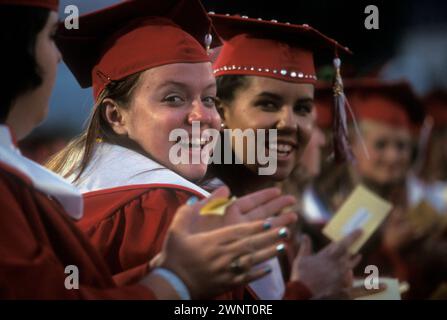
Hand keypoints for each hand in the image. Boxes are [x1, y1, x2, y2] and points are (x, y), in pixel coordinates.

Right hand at [148, 195, 296, 298]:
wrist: (171, 284)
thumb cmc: (174, 255)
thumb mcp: (177, 229)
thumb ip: (192, 210)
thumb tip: (215, 194)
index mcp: (214, 240)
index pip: (241, 231)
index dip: (258, 226)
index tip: (272, 220)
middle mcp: (225, 254)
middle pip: (252, 243)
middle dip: (270, 235)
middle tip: (286, 229)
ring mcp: (227, 270)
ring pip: (254, 260)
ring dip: (270, 252)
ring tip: (284, 245)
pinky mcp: (227, 283)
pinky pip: (247, 278)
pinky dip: (259, 273)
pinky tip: (270, 269)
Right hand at [290, 231, 361, 298]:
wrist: (303, 293)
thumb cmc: (301, 276)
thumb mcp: (301, 259)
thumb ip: (305, 246)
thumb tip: (305, 235)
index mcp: (327, 256)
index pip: (343, 243)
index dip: (353, 236)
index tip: (360, 230)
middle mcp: (337, 264)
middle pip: (349, 253)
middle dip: (354, 246)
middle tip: (360, 238)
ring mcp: (341, 276)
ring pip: (352, 265)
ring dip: (354, 259)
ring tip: (358, 255)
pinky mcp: (343, 286)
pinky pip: (355, 282)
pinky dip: (362, 279)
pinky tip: (370, 280)